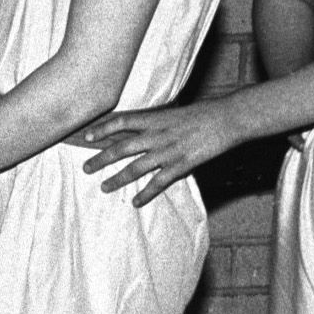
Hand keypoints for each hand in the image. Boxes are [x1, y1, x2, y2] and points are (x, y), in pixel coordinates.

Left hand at [80, 103, 236, 206]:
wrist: (228, 118)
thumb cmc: (204, 113)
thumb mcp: (176, 112)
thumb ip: (158, 122)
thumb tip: (142, 128)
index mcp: (156, 118)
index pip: (121, 121)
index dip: (102, 129)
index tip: (86, 136)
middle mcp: (157, 135)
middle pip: (121, 148)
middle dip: (101, 159)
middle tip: (86, 168)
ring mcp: (168, 151)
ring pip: (135, 168)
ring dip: (117, 179)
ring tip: (104, 187)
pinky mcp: (181, 165)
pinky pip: (159, 183)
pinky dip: (146, 194)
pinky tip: (136, 202)